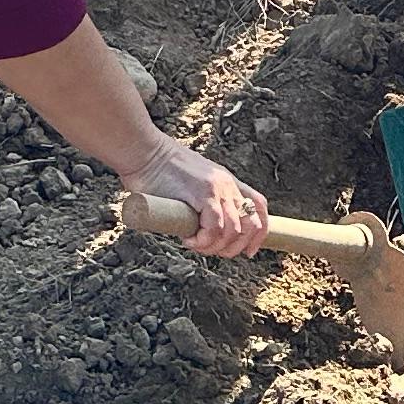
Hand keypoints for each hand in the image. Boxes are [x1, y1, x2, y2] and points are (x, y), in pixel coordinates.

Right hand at [120, 134, 268, 253]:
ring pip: (234, 230)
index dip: (259, 234)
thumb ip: (199, 206)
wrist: (144, 152)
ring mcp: (218, 187)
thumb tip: (198, 232)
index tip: (248, 252)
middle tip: (210, 250)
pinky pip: (216, 227)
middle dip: (235, 247)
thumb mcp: (189, 187)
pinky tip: (189, 239)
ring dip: (215, 247)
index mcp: (228, 182)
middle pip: (252, 224)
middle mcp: (228, 184)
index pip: (259, 207)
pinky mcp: (203, 192)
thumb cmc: (157, 172)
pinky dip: (204, 241)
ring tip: (195, 244)